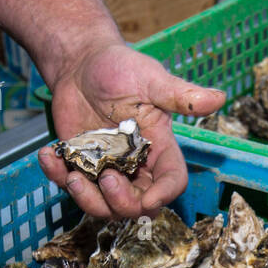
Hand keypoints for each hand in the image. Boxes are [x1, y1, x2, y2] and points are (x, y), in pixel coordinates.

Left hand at [37, 41, 224, 218]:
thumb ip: (180, 94)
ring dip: (87, 199)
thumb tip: (220, 98)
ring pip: (104, 206)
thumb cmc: (120, 67)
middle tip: (104, 176)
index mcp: (159, 148)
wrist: (80, 62)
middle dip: (121, 201)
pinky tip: (48, 155)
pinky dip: (56, 177)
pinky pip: (72, 187)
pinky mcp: (80, 166)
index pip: (172, 182)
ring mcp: (107, 169)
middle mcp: (135, 165)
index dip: (164, 195)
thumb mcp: (151, 78)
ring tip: (71, 174)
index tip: (149, 196)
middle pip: (138, 205)